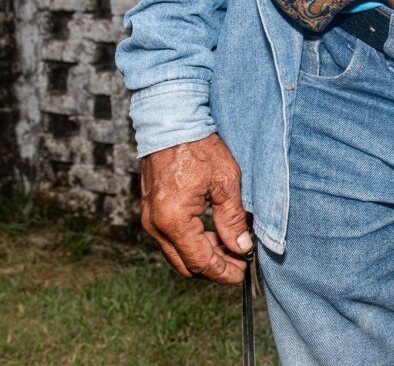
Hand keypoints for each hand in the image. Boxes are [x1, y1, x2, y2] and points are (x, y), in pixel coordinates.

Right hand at [140, 134, 251, 283]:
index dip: (223, 272)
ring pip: (177, 253)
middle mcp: (156, 224)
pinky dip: (192, 242)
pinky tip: (213, 234)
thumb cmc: (199, 147)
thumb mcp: (226, 183)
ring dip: (204, 255)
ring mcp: (149, 218)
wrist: (171, 122)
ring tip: (231, 248)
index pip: (200, 261)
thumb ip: (232, 219)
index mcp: (174, 220)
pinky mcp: (151, 210)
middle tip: (239, 263)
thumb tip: (242, 247)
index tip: (242, 273)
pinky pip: (171, 238)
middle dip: (214, 268)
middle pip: (185, 264)